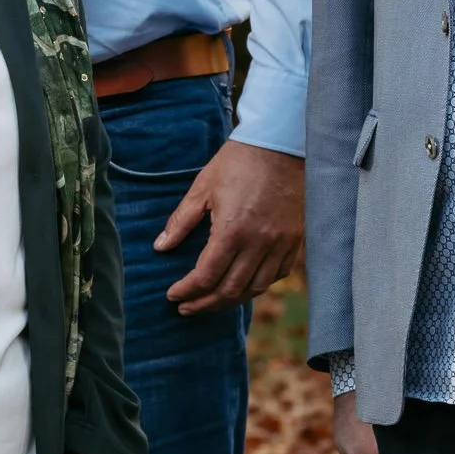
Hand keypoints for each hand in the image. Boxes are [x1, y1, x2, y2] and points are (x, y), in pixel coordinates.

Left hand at [155, 139, 304, 314]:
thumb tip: (160, 247)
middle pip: (230, 289)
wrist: (280, 145)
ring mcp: (279, 244)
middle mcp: (258, 243)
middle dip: (205, 304)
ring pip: (255, 288)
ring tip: (211, 302)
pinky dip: (257, 286)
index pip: (206, 275)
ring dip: (230, 301)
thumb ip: (181, 221)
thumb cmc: (238, 162)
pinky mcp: (294, 241)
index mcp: (232, 229)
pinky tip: (242, 286)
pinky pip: (276, 275)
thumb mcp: (203, 187)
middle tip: (186, 308)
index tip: (172, 295)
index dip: (187, 290)